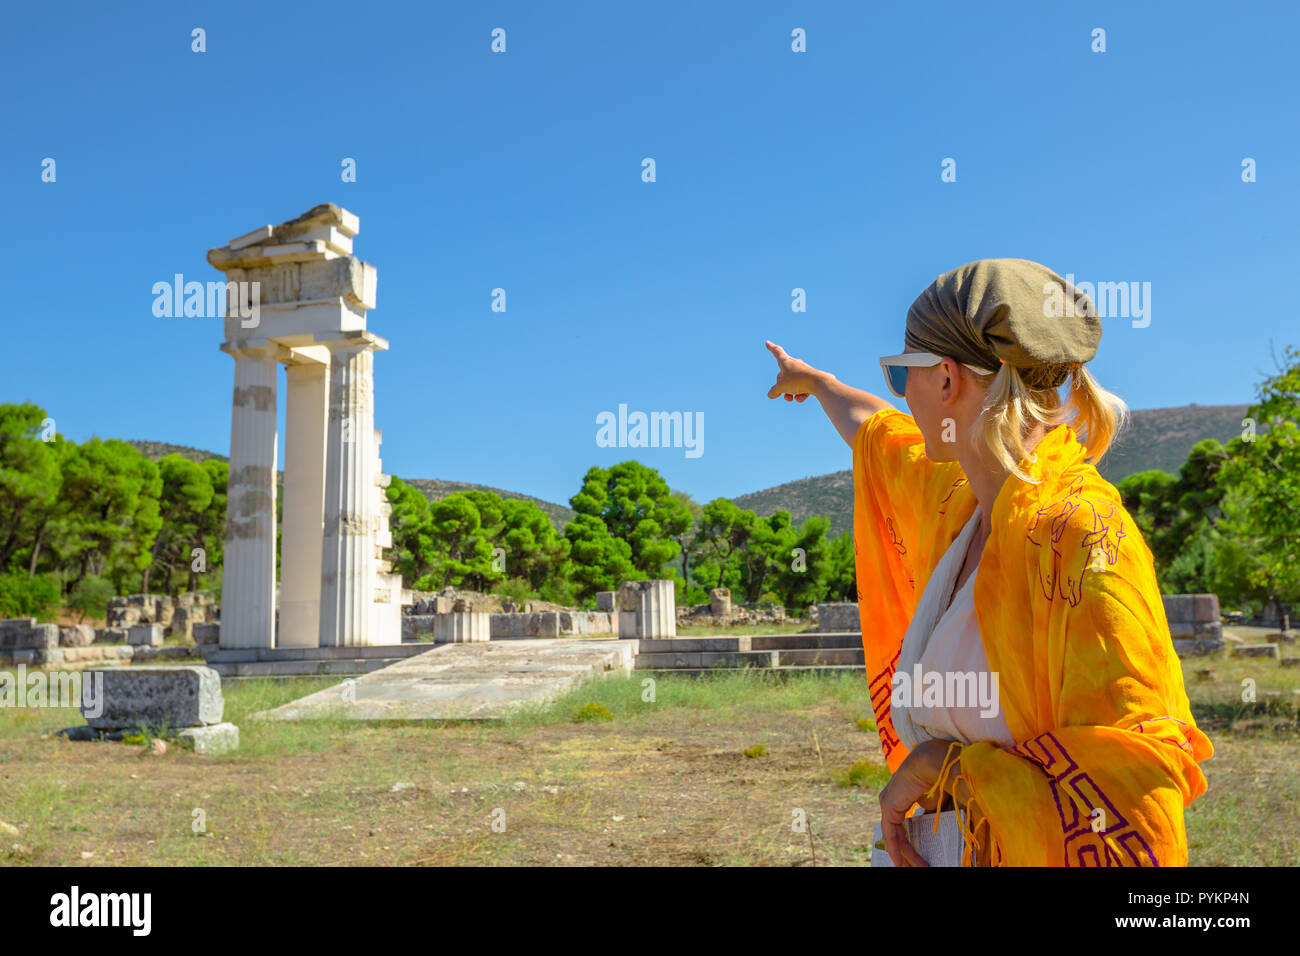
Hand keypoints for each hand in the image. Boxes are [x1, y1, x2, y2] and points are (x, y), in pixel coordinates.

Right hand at [765, 341, 826, 402]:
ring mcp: (803, 371)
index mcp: (786, 361)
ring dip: (789, 392)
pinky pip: (801, 387)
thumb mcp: (782, 387)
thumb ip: (774, 391)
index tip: (767, 342)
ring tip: (790, 398)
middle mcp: (794, 364)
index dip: (771, 348)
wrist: (819, 383)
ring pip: (792, 383)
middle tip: (779, 394)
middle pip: (783, 374)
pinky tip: (801, 397)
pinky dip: (799, 393)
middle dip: (780, 386)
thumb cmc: (798, 381)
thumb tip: (770, 395)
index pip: (777, 352)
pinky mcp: (810, 379)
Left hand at [877, 738, 957, 867]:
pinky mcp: (888, 805)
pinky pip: (891, 835)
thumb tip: (964, 850)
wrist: (942, 762)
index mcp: (913, 793)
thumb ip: (950, 824)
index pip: (912, 824)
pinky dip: (898, 851)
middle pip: (902, 832)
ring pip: (896, 836)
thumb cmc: (952, 778)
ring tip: (921, 870)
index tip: (929, 859)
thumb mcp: (952, 807)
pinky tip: (907, 866)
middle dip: (911, 854)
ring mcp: (891, 801)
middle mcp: (898, 797)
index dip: (920, 843)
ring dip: (907, 857)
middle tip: (922, 867)